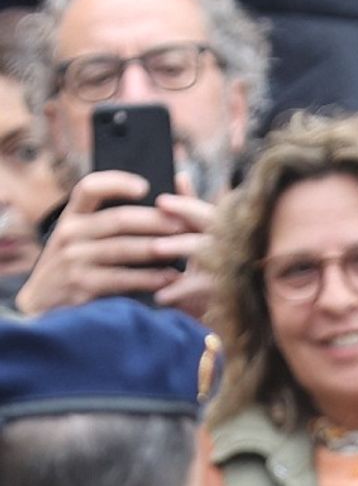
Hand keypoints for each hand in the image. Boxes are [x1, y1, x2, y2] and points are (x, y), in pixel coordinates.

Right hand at [14, 171, 208, 314]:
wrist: (43, 303)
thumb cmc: (78, 263)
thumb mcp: (84, 236)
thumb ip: (113, 216)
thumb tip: (169, 187)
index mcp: (72, 215)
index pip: (89, 187)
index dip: (117, 182)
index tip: (145, 186)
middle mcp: (69, 233)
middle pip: (118, 219)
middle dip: (157, 221)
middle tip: (185, 224)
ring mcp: (73, 259)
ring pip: (123, 248)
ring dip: (159, 248)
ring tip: (186, 248)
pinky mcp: (81, 285)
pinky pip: (122, 278)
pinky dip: (150, 278)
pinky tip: (171, 278)